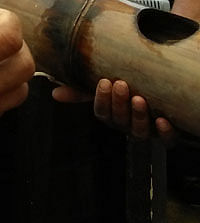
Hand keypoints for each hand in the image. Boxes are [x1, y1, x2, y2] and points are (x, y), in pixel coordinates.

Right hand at [52, 79, 176, 144]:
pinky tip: (162, 120)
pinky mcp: (167, 136)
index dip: (102, 99)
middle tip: (121, 84)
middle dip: (119, 104)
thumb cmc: (128, 91)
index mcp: (111, 116)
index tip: (104, 82)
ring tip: (139, 99)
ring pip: (139, 131)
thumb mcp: (104, 90)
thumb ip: (80, 91)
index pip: (102, 112)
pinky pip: (166, 141)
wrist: (162, 98)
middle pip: (119, 121)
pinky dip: (165, 132)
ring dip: (138, 116)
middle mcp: (127, 125)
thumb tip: (55, 92)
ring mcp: (147, 131)